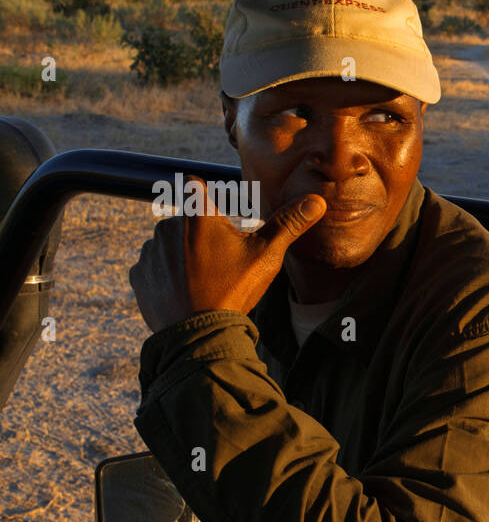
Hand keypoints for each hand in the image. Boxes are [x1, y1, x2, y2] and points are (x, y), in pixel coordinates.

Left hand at [129, 176, 326, 332]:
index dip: (208, 199)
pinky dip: (167, 276)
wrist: (200, 335)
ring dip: (182, 255)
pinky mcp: (139, 275)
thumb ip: (288, 224)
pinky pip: (154, 267)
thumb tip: (316, 201)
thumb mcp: (267, 256)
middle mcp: (167, 226)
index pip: (195, 186)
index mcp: (197, 215)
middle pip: (185, 220)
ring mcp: (150, 252)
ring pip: (169, 243)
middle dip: (200, 235)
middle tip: (221, 263)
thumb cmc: (235, 289)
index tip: (220, 218)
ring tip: (203, 281)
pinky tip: (185, 292)